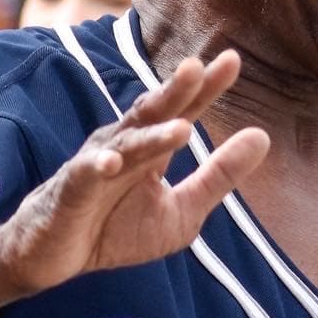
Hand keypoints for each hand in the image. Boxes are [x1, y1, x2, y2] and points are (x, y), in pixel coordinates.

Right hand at [0, 52, 267, 294]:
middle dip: (175, 90)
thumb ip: (220, 176)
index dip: (206, 87)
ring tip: (183, 128)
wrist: (54, 259)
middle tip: (198, 66)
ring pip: (126, 143)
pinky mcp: (71, 190)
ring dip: (152, 135)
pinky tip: (111, 163)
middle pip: (152, 112)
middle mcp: (122, 145)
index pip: (183, 110)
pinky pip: (85, 175)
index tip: (232, 58)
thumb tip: (263, 136)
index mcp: (151, 147)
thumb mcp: (182, 210)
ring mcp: (94, 164)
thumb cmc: (116, 230)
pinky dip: (97, 167)